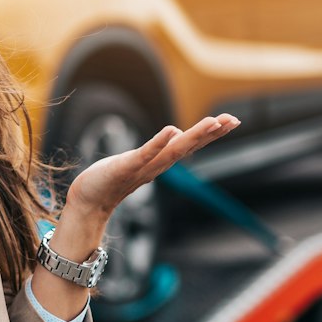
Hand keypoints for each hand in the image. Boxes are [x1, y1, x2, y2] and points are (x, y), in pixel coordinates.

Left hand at [66, 114, 240, 216]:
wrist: (88, 201)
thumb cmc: (110, 180)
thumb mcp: (138, 161)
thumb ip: (156, 151)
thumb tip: (177, 135)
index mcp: (159, 161)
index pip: (189, 145)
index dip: (210, 133)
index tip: (232, 120)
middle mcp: (156, 165)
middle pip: (188, 147)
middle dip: (211, 133)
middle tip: (234, 119)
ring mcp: (142, 167)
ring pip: (173, 150)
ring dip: (194, 137)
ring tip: (213, 122)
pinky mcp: (125, 168)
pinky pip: (145, 154)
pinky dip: (159, 143)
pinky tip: (172, 130)